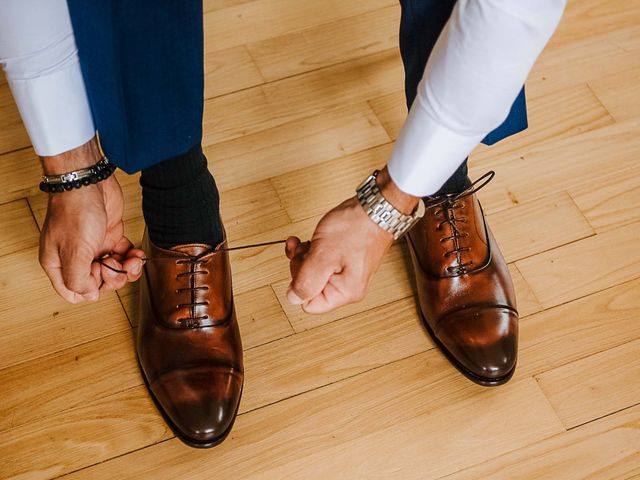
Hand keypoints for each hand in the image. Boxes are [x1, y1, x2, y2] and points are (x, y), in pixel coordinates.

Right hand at [38, 139, 143, 302]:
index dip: (90, 290)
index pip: (72, 292)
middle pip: (98, 283)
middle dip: (113, 278)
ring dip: (127, 269)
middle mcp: (74, 257)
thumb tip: (87, 296)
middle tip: (116, 263)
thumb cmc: (75, 212)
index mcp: (58, 264)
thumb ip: (78, 279)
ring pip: (114, 271)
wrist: (89, 182)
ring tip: (133, 259)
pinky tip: (136, 253)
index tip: (100, 278)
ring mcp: (93, 247)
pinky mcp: (109, 237)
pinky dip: (131, 257)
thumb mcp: (74, 252)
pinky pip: (123, 256)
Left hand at [285, 167, 418, 313]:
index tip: (301, 265)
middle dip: (301, 267)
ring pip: (313, 272)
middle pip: (311, 287)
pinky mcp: (345, 259)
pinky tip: (310, 240)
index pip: (310, 304)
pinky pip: (321, 262)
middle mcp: (348, 286)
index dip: (299, 284)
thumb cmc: (357, 227)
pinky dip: (312, 250)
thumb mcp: (323, 255)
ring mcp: (347, 272)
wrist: (376, 207)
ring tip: (306, 242)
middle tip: (304, 250)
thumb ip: (306, 281)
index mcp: (346, 291)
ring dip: (304, 256)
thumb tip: (294, 298)